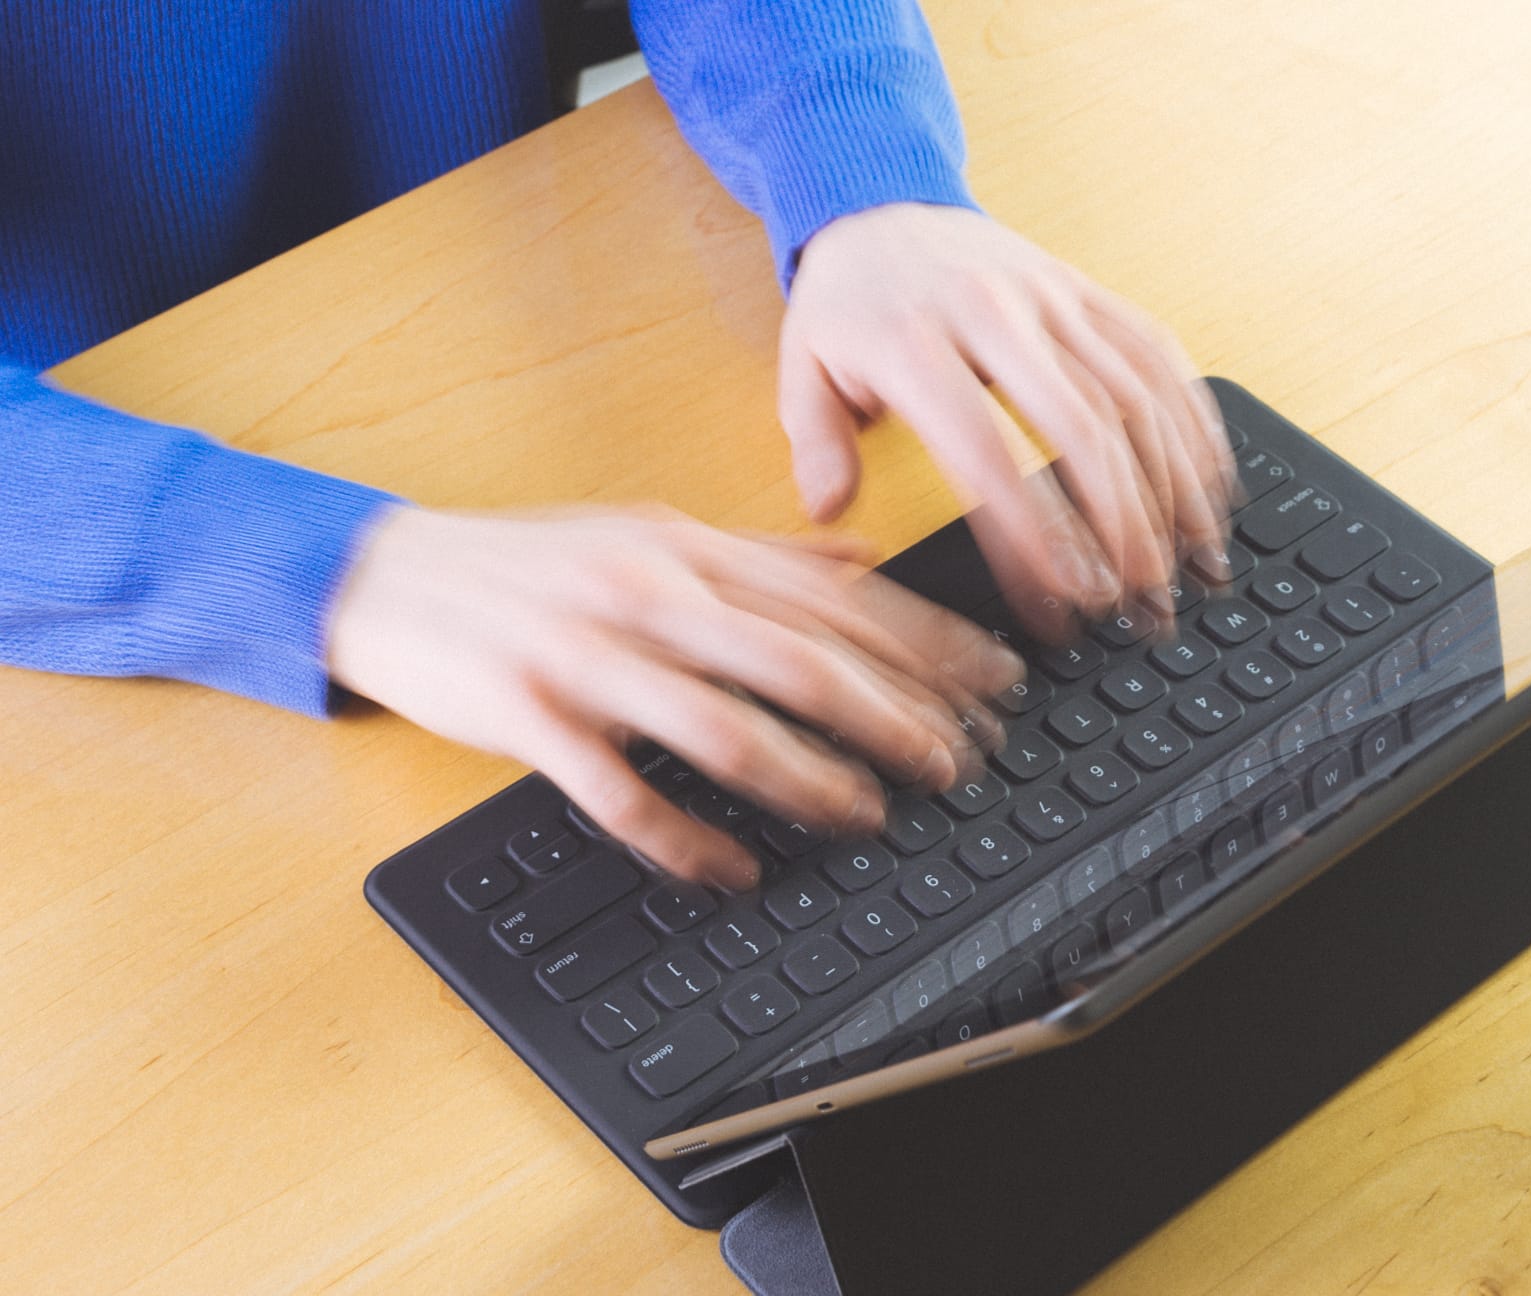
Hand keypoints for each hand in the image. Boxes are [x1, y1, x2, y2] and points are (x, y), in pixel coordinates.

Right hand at [327, 505, 1020, 889]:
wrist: (386, 577)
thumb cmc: (531, 562)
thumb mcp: (652, 532)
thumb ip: (760, 552)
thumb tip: (862, 558)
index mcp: (687, 548)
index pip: (831, 597)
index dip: (924, 643)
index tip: (993, 682)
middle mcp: (648, 594)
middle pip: (796, 658)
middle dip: (892, 713)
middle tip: (958, 760)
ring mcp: (587, 656)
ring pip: (721, 723)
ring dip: (807, 776)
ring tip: (871, 814)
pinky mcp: (529, 718)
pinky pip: (620, 791)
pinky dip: (683, 836)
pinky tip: (734, 869)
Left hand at [780, 203, 1237, 638]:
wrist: (885, 199)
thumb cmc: (848, 301)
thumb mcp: (802, 369)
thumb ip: (816, 446)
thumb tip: (831, 512)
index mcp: (916, 343)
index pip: (987, 453)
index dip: (1033, 535)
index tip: (1063, 597)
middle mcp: (995, 314)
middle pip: (1082, 427)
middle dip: (1123, 524)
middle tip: (1142, 598)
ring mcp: (1052, 297)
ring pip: (1134, 394)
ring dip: (1171, 486)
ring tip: (1189, 562)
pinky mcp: (1088, 290)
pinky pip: (1157, 353)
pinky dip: (1193, 421)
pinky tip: (1209, 484)